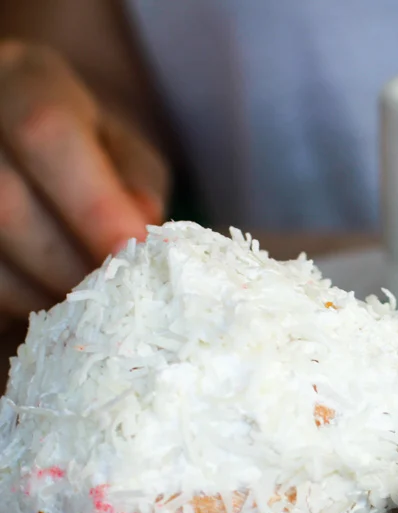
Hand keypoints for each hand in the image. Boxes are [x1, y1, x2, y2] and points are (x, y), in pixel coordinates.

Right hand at [0, 41, 167, 320]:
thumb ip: (137, 183)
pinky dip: (9, 300)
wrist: (25, 136)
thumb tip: (139, 234)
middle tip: (112, 295)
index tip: (131, 251)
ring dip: (34, 292)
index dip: (92, 203)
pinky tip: (42, 302)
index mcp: (22, 76)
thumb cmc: (88, 146)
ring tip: (80, 306)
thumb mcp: (125, 149)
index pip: (45, 133)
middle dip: (67, 262)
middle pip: (5, 201)